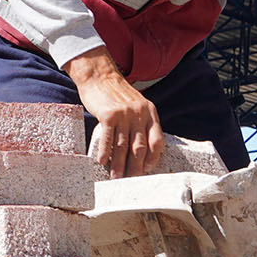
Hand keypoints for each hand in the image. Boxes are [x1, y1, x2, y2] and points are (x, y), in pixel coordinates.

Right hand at [64, 47, 163, 177]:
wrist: (99, 75)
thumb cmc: (116, 93)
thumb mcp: (136, 104)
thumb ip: (141, 121)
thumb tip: (140, 148)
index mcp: (150, 112)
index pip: (157, 140)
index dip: (153, 158)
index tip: (146, 170)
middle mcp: (139, 114)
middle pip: (139, 147)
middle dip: (135, 167)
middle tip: (131, 181)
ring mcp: (124, 114)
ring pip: (123, 146)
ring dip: (119, 165)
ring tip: (116, 178)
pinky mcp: (108, 114)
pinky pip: (107, 138)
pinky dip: (105, 152)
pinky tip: (102, 162)